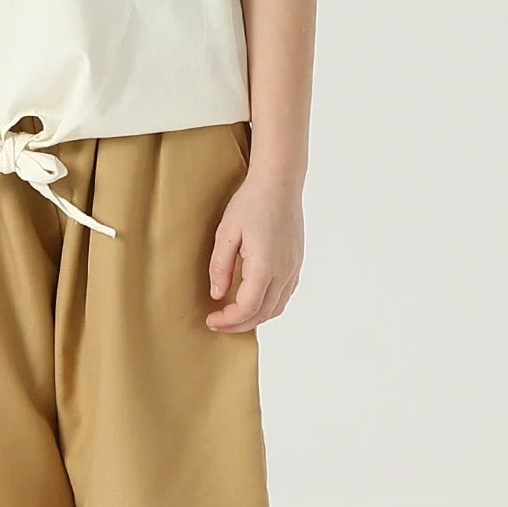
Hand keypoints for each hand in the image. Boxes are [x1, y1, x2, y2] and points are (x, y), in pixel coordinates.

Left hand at [206, 169, 302, 329]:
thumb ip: (220, 267)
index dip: (228, 320)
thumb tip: (217, 295)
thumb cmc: (251, 203)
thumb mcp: (226, 233)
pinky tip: (253, 299)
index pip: (247, 308)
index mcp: (265, 266)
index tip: (211, 319)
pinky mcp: (297, 262)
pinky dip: (268, 305)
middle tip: (218, 323)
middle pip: (263, 313)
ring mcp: (294, 267)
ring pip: (277, 308)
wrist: (279, 182)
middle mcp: (284, 271)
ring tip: (233, 315)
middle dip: (239, 324)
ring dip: (255, 317)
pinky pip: (285, 294)